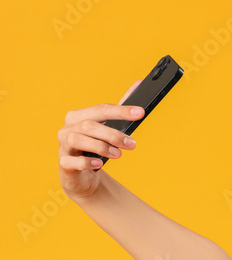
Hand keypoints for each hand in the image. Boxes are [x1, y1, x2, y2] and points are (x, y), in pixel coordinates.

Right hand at [57, 81, 143, 199]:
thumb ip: (120, 109)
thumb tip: (139, 84)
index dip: (121, 111)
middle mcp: (68, 128)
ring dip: (101, 147)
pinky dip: (87, 163)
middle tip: (132, 144)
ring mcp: (63, 146)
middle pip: (90, 125)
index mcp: (78, 116)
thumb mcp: (107, 128)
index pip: (101, 109)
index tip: (140, 113)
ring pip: (79, 140)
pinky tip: (99, 165)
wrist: (80, 175)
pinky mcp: (64, 164)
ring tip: (118, 155)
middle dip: (113, 134)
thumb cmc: (93, 148)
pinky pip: (72, 161)